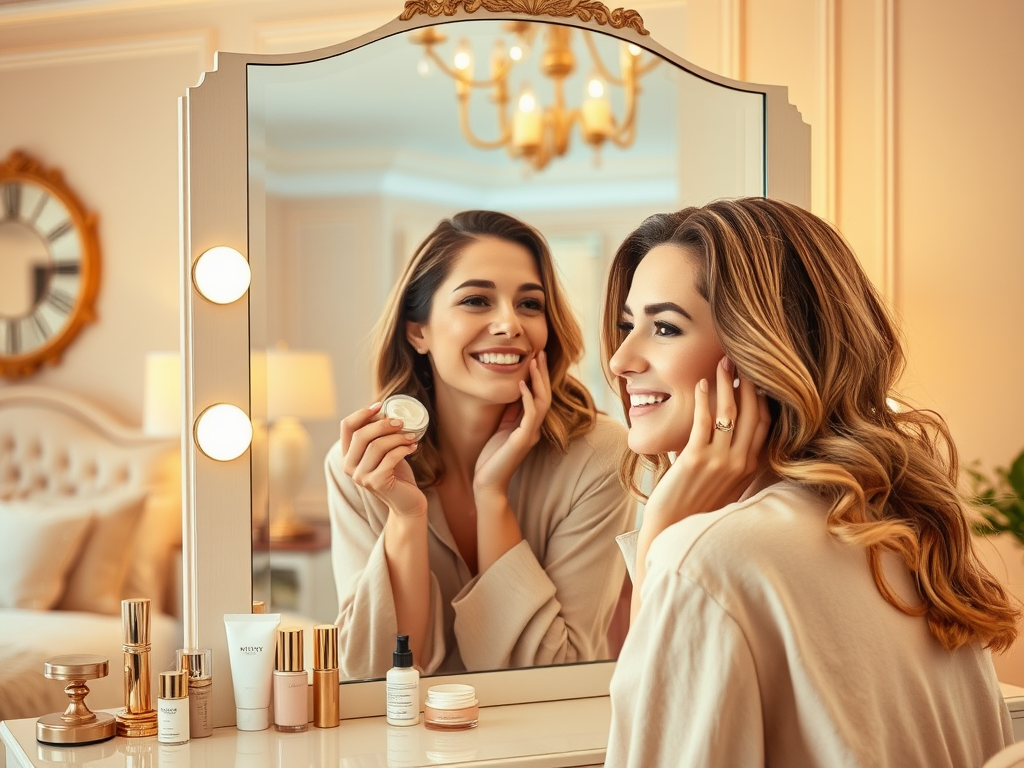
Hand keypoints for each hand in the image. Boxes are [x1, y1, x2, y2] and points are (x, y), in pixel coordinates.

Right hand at [340, 402, 426, 517]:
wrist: (407, 502)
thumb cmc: (396, 473)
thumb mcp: (384, 451)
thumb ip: (379, 435)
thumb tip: (385, 410)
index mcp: (348, 454)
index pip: (347, 427)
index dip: (362, 413)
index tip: (381, 405)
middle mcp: (349, 466)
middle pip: (361, 435)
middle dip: (383, 424)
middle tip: (401, 422)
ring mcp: (361, 476)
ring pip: (376, 446)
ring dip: (397, 437)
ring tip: (412, 436)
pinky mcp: (376, 483)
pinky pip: (389, 458)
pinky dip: (403, 449)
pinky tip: (413, 447)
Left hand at [473, 351, 551, 494]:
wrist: (488, 482)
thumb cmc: (492, 457)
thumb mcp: (501, 428)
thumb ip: (510, 413)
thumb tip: (514, 391)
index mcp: (529, 425)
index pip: (540, 395)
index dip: (540, 376)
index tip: (536, 357)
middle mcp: (534, 428)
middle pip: (545, 395)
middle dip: (543, 373)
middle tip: (541, 352)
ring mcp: (530, 434)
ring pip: (542, 401)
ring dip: (539, 381)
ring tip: (534, 362)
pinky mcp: (523, 440)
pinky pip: (530, 415)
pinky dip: (527, 398)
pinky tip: (523, 384)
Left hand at [641, 357, 770, 539]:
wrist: (674, 526)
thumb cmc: (696, 502)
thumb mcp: (726, 481)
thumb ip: (736, 458)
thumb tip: (735, 430)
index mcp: (750, 467)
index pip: (764, 423)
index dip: (762, 396)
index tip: (756, 374)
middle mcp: (740, 463)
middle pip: (751, 413)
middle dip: (748, 382)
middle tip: (741, 358)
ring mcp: (719, 462)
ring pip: (729, 413)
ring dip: (726, 384)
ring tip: (722, 363)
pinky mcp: (695, 460)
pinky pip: (703, 422)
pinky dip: (702, 400)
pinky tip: (700, 384)